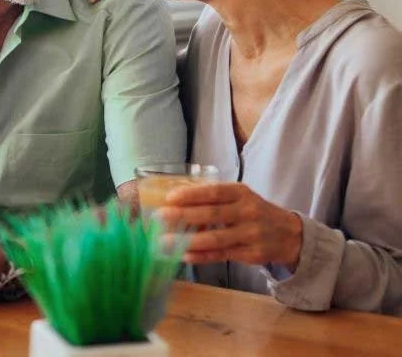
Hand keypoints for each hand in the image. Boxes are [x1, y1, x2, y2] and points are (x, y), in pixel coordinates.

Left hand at [157, 183, 302, 270]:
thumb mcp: (239, 197)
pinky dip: (201, 256)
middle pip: (212, 215)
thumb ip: (214, 198)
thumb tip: (176, 198)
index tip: (170, 197)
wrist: (289, 234)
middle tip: (159, 217)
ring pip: (215, 239)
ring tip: (164, 242)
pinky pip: (221, 255)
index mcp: (241, 193)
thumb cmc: (253, 211)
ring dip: (187, 241)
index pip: (214, 192)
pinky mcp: (251, 254)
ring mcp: (250, 235)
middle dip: (183, 216)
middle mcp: (248, 212)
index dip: (191, 195)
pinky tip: (183, 255)